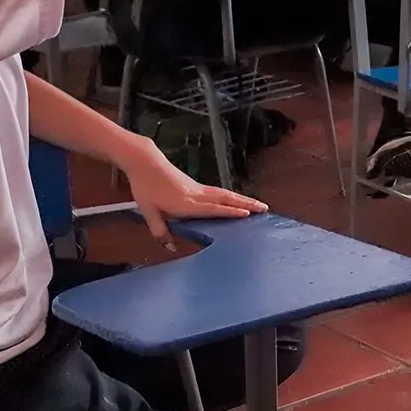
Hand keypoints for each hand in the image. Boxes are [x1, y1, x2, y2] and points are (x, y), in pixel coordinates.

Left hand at [121, 139, 265, 247]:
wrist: (146, 162)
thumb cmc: (145, 188)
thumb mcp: (147, 212)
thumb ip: (160, 231)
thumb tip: (172, 248)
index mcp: (185, 203)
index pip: (211, 208)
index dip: (229, 212)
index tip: (246, 214)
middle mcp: (197, 194)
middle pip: (226, 199)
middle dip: (246, 203)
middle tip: (265, 208)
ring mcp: (199, 189)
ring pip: (225, 194)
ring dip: (243, 199)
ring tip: (259, 204)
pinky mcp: (198, 186)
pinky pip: (220, 192)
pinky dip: (233, 196)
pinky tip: (238, 200)